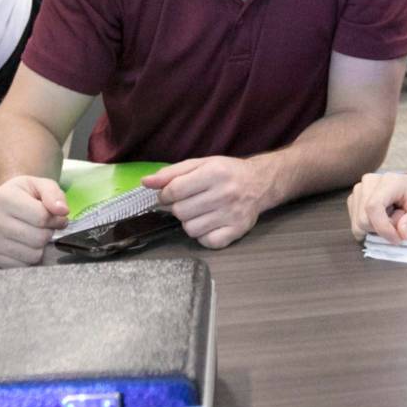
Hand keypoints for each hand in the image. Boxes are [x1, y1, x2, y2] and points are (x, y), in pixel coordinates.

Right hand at [0, 174, 66, 267]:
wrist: (4, 204)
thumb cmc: (26, 195)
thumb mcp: (42, 185)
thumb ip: (54, 195)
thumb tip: (62, 211)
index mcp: (3, 196)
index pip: (42, 217)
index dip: (56, 219)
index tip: (56, 216)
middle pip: (38, 238)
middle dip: (47, 233)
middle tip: (44, 226)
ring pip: (32, 255)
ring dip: (39, 246)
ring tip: (33, 233)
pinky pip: (22, 266)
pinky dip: (28, 257)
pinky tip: (24, 244)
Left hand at [144, 156, 273, 249]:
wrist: (260, 183)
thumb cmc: (226, 172)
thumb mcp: (200, 164)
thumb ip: (172, 173)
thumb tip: (145, 182)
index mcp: (214, 172)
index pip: (174, 190)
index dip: (165, 195)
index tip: (168, 195)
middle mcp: (225, 193)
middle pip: (181, 211)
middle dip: (179, 208)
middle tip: (189, 202)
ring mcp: (232, 214)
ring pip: (191, 229)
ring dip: (190, 222)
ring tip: (200, 213)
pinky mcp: (237, 231)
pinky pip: (207, 242)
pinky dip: (204, 235)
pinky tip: (210, 223)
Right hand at [346, 161, 406, 241]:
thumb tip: (402, 233)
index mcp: (389, 181)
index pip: (373, 207)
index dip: (382, 228)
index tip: (397, 238)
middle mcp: (369, 182)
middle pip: (363, 219)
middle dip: (382, 229)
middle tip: (400, 223)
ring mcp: (359, 189)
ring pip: (358, 223)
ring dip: (376, 229)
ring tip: (392, 218)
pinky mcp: (354, 198)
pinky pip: (356, 223)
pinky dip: (370, 227)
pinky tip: (383, 218)